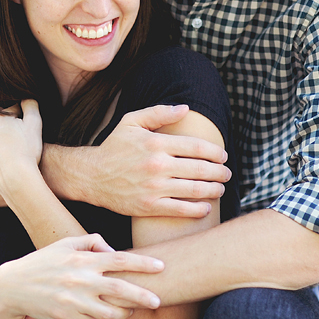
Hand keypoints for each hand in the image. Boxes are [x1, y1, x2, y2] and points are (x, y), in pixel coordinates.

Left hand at [0, 100, 42, 199]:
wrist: (17, 178)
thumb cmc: (28, 151)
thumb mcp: (35, 124)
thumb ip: (31, 106)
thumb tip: (27, 97)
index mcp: (1, 117)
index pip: (11, 108)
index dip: (21, 114)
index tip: (26, 124)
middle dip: (5, 119)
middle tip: (16, 131)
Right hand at [0, 233, 162, 318]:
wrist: (14, 287)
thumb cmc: (43, 261)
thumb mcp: (65, 244)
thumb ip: (92, 242)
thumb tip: (114, 250)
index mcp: (84, 259)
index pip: (121, 259)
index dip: (144, 264)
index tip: (161, 266)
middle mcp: (82, 280)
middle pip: (122, 290)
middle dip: (144, 296)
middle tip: (159, 300)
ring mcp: (76, 301)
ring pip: (111, 313)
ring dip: (125, 313)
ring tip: (130, 309)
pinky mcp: (69, 318)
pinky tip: (103, 315)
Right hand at [77, 104, 230, 217]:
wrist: (92, 176)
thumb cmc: (114, 147)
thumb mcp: (131, 122)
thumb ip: (159, 112)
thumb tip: (185, 108)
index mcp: (156, 142)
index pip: (196, 146)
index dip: (214, 152)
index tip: (222, 156)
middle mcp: (157, 165)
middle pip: (200, 169)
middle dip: (219, 172)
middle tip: (226, 174)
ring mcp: (153, 187)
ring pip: (194, 190)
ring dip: (213, 189)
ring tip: (220, 189)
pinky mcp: (149, 206)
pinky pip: (181, 210)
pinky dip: (198, 209)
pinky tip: (205, 207)